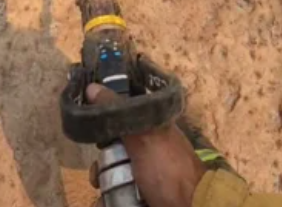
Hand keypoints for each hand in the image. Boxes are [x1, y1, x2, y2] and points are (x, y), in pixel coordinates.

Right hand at [87, 83, 205, 206]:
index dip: (107, 127)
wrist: (189, 206)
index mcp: (155, 130)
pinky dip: (111, 200)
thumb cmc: (168, 169)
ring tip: (106, 193)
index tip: (95, 137)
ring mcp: (147, 176)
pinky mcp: (142, 196)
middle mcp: (151, 151)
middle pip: (114, 153)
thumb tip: (92, 87)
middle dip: (103, 166)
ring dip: (105, 187)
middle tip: (100, 174)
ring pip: (113, 177)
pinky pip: (118, 196)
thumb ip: (118, 113)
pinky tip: (108, 203)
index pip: (124, 120)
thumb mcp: (143, 136)